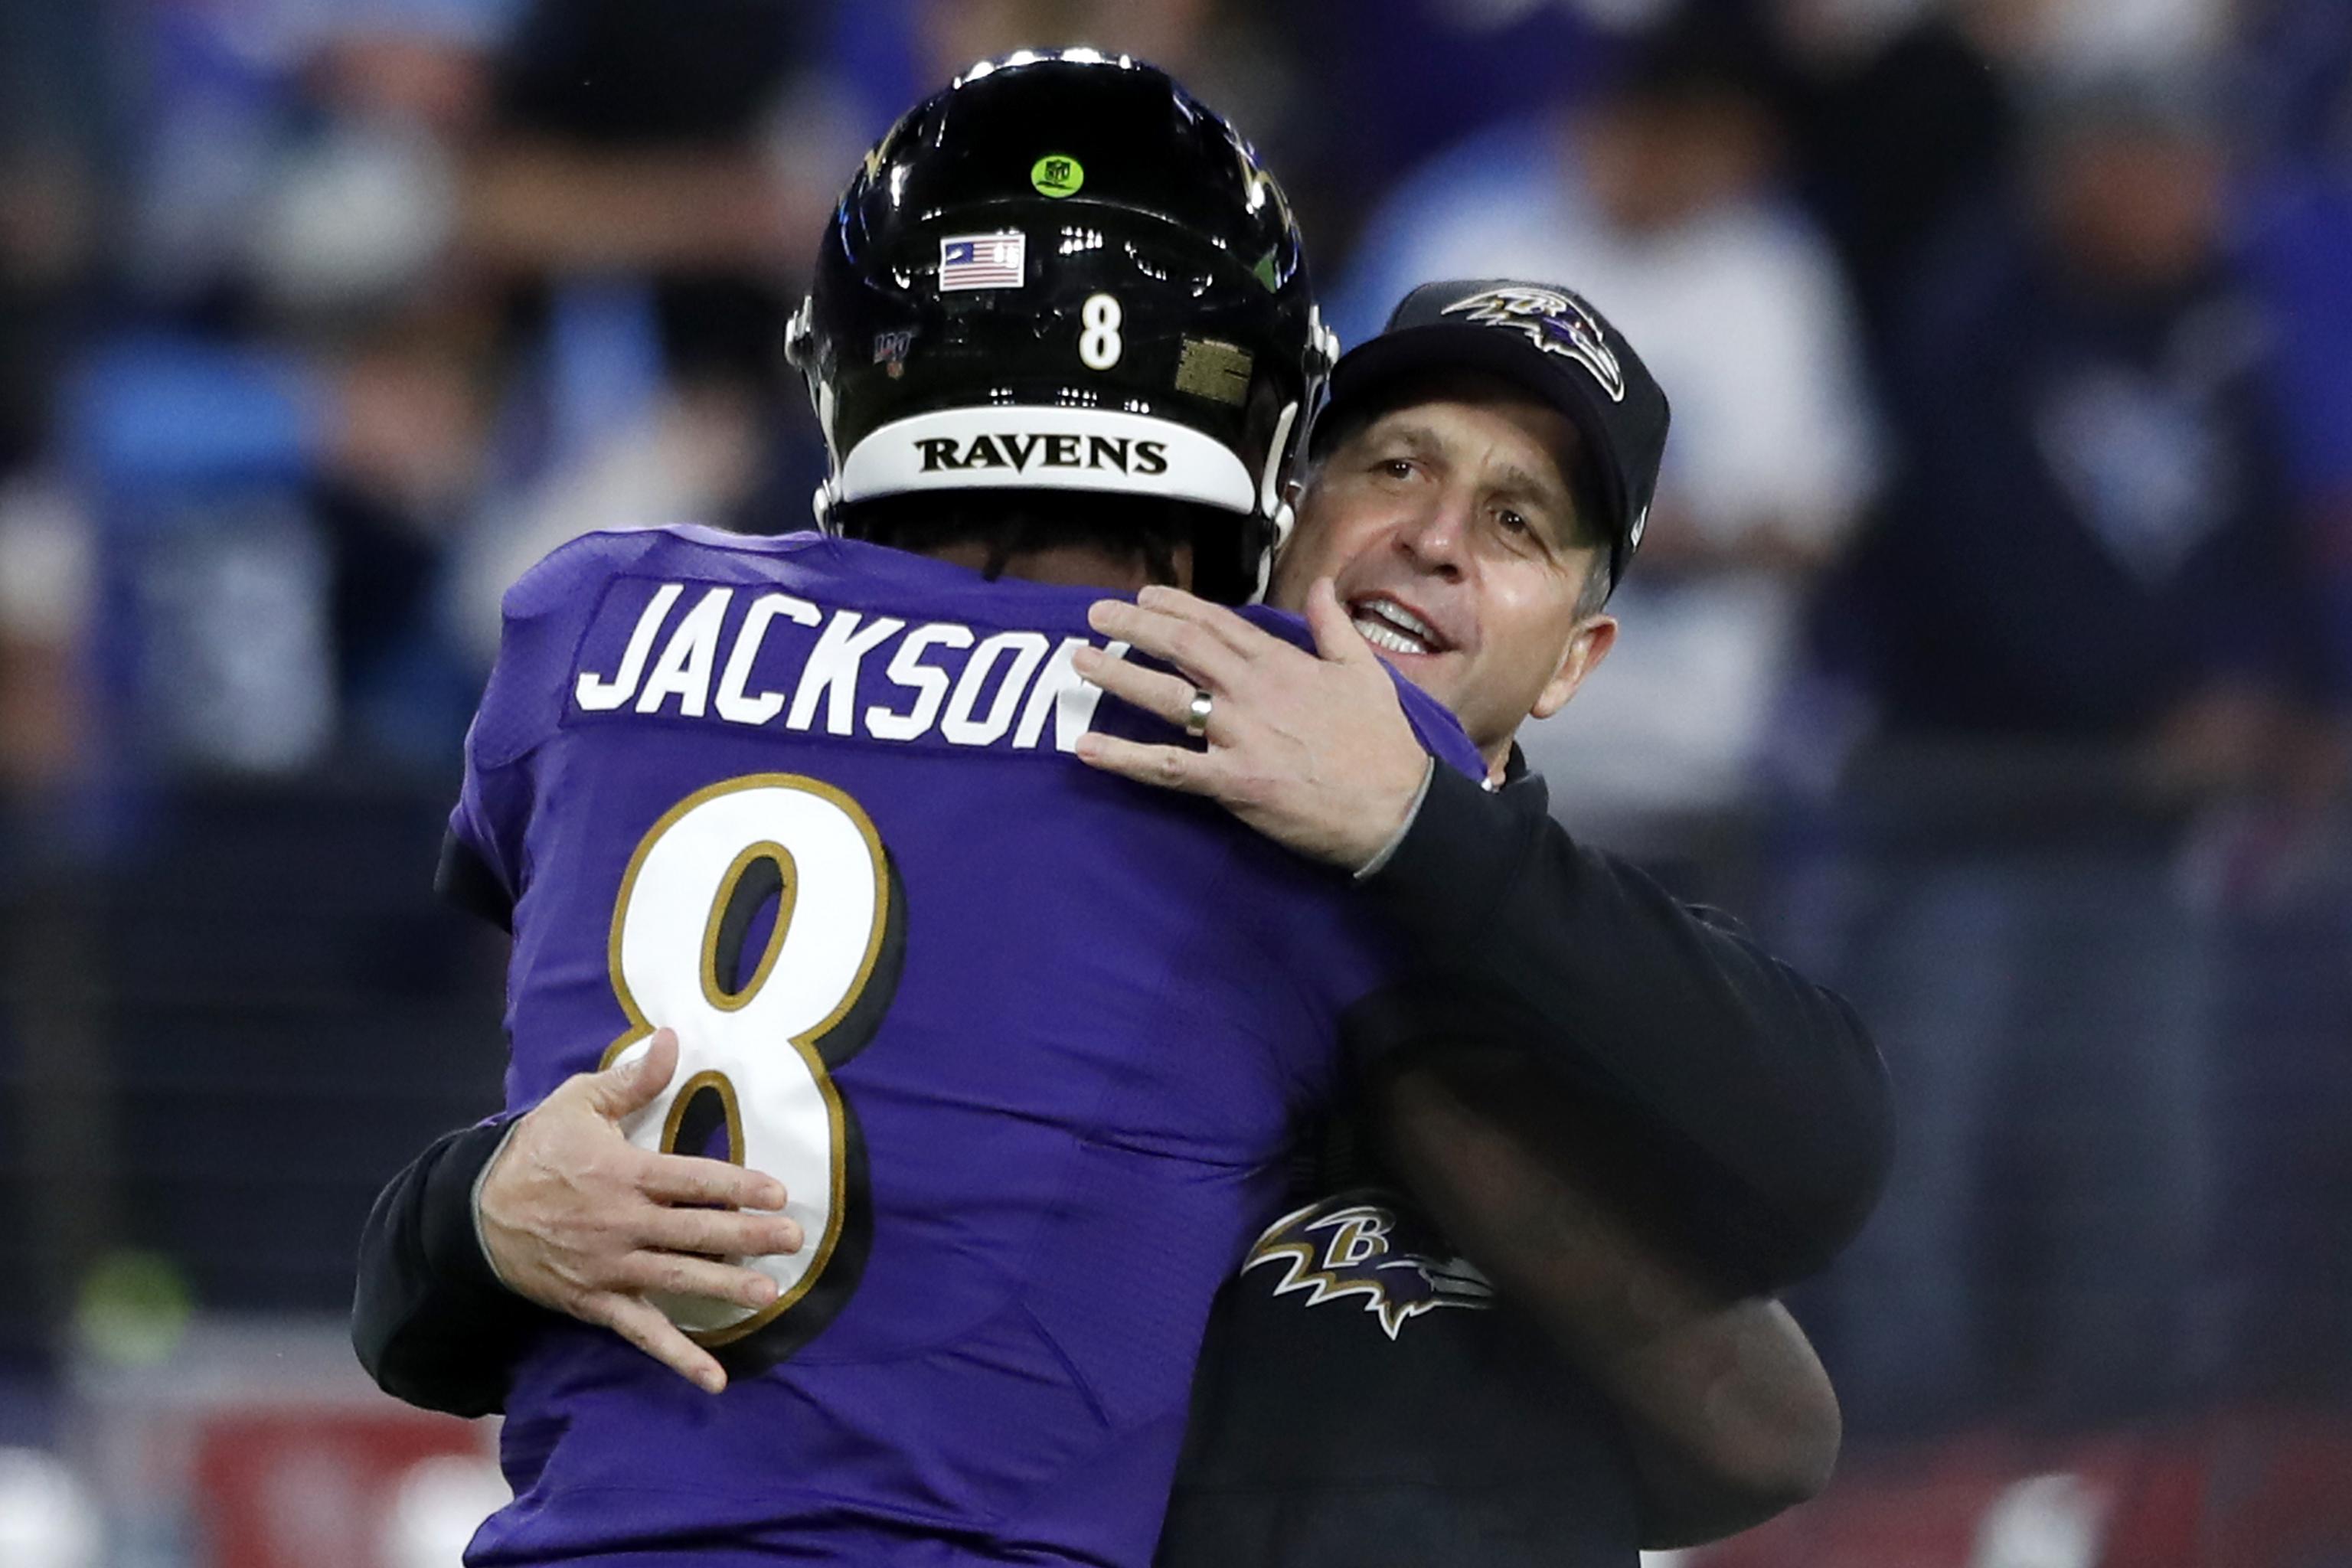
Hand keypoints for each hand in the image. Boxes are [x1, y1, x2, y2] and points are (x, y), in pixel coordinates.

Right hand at [477, 1028, 803, 1392]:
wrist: (473, 1214)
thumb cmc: (535, 1152)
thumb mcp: (577, 1103)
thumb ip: (632, 1079)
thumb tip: (674, 1040)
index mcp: (622, 1173)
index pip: (692, 1180)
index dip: (737, 1186)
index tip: (778, 1192)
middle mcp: (622, 1224)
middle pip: (695, 1231)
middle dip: (747, 1236)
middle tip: (792, 1241)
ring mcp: (611, 1268)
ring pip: (678, 1279)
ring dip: (725, 1287)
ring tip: (769, 1294)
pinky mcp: (597, 1303)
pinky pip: (643, 1334)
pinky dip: (679, 1358)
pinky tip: (715, 1379)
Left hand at [1073, 578, 1433, 870]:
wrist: (1396, 808)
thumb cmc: (1383, 743)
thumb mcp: (1364, 669)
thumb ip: (1334, 624)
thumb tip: (1321, 584)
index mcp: (1281, 663)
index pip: (1217, 622)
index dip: (1174, 605)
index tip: (1143, 594)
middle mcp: (1252, 691)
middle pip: (1181, 646)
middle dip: (1133, 626)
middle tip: (1094, 614)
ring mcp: (1239, 735)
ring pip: (1167, 697)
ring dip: (1118, 675)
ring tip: (1081, 660)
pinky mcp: (1233, 781)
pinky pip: (1169, 767)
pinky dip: (1126, 757)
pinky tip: (1088, 748)